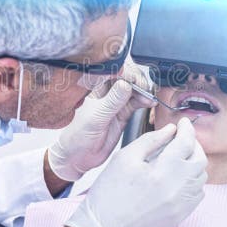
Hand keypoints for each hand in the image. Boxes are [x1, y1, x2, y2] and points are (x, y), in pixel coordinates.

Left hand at [47, 63, 153, 181]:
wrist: (77, 157)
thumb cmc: (77, 137)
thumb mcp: (95, 118)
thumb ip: (111, 102)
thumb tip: (126, 84)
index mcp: (93, 86)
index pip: (113, 69)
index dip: (127, 72)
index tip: (135, 82)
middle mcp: (105, 91)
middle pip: (126, 76)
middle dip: (138, 80)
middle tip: (144, 90)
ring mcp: (115, 101)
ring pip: (134, 88)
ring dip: (144, 90)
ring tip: (148, 98)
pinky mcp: (123, 112)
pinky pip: (137, 101)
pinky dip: (145, 100)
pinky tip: (149, 102)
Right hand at [64, 118, 207, 226]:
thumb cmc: (109, 192)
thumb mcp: (124, 158)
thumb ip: (150, 140)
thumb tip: (170, 131)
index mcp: (163, 171)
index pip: (186, 143)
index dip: (187, 129)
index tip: (184, 123)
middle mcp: (177, 189)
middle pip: (199, 160)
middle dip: (193, 144)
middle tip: (181, 138)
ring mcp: (181, 205)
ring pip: (201, 177)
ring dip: (193, 163)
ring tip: (178, 157)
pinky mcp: (180, 216)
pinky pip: (197, 194)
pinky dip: (192, 181)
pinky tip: (177, 177)